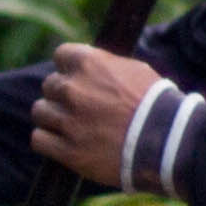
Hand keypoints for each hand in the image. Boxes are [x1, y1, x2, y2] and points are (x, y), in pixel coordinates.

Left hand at [29, 45, 163, 188]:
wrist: (166, 143)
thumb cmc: (156, 105)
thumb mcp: (135, 71)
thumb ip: (104, 66)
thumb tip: (87, 64)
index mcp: (90, 64)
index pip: (61, 55)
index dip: (70, 67)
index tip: (78, 77)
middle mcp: (73, 89)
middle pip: (50, 85)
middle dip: (63, 95)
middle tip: (83, 107)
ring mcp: (68, 120)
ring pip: (40, 111)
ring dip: (53, 117)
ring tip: (73, 126)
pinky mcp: (67, 150)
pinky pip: (38, 139)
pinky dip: (48, 141)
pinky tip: (63, 142)